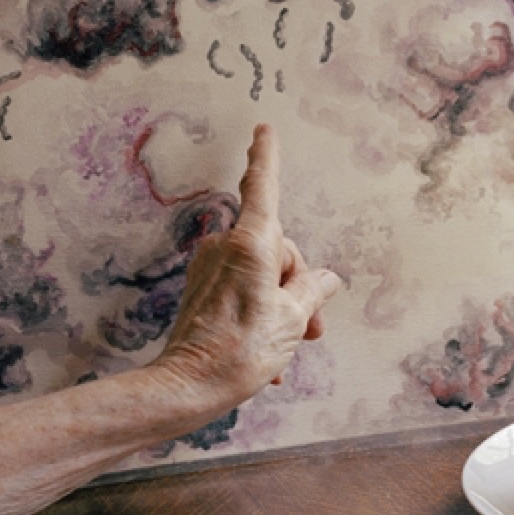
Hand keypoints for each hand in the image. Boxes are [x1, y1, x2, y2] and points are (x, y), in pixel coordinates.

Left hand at [155, 124, 341, 412]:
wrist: (188, 386)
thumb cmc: (241, 351)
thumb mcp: (294, 320)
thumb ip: (313, 291)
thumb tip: (325, 278)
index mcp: (251, 245)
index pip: (262, 189)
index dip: (267, 158)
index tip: (263, 128)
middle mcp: (226, 249)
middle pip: (279, 249)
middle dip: (298, 285)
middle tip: (311, 330)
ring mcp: (211, 269)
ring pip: (264, 275)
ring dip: (282, 308)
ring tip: (287, 350)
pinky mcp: (203, 291)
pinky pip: (245, 292)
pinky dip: (262, 318)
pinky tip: (270, 357)